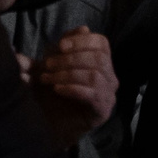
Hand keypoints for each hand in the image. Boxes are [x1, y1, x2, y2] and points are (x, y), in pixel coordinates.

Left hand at [31, 28, 115, 148]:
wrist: (49, 127)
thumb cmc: (50, 96)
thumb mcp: (47, 70)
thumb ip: (54, 52)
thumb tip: (71, 31)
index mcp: (100, 63)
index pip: (102, 43)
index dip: (82, 41)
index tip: (60, 45)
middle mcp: (109, 78)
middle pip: (98, 58)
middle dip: (70, 58)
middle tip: (47, 65)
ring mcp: (108, 95)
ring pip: (95, 75)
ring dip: (68, 73)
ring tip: (48, 78)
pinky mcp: (102, 111)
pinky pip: (93, 94)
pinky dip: (73, 88)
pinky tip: (57, 89)